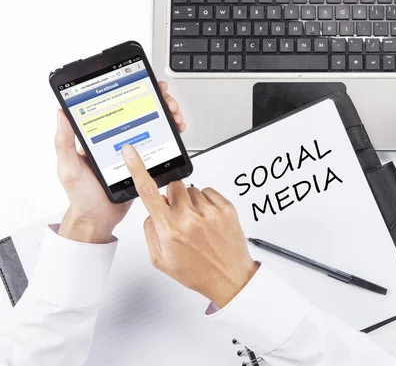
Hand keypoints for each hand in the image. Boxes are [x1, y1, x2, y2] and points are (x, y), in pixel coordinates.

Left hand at [56, 82, 185, 243]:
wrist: (99, 220)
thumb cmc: (81, 196)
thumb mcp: (68, 168)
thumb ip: (64, 142)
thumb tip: (60, 113)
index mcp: (99, 136)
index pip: (118, 106)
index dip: (134, 92)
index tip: (147, 87)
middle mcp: (117, 138)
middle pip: (141, 111)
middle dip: (158, 101)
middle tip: (167, 103)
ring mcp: (132, 149)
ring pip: (154, 124)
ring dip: (167, 115)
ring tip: (175, 116)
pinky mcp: (143, 162)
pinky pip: (160, 144)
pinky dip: (170, 134)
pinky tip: (176, 131)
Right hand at [122, 144, 257, 307]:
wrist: (229, 278)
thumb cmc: (197, 271)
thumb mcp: (161, 260)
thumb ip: (151, 231)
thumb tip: (152, 211)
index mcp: (170, 230)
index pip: (148, 191)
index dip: (137, 168)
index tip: (131, 152)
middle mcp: (189, 218)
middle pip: (173, 187)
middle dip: (172, 197)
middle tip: (179, 216)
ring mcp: (209, 212)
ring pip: (192, 189)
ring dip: (191, 201)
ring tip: (197, 223)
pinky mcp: (226, 209)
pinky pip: (209, 191)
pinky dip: (206, 202)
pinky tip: (208, 220)